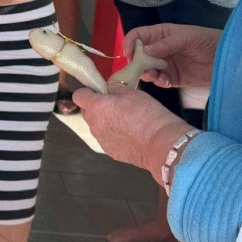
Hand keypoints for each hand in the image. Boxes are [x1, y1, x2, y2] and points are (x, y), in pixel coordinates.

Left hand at [74, 83, 191, 181]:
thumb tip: (108, 89)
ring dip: (105, 121)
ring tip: (126, 121)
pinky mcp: (110, 152)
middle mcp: (94, 124)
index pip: (78, 96)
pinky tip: (130, 134)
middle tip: (115, 105)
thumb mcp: (131, 93)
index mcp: (96, 107)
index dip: (88, 92)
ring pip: (97, 126)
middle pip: (87, 112)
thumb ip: (114, 89)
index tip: (99, 92)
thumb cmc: (147, 114)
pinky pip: (107, 139)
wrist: (162, 144)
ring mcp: (101, 140)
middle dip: (97, 107)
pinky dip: (114, 135)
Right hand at [123, 23, 220, 88]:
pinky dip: (158, 81)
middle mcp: (158, 50)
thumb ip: (165, 44)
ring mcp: (165, 65)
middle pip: (138, 55)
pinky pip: (159, 81)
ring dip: (145, 73)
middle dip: (135, 62)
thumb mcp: (185, 37)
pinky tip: (163, 80)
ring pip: (146, 70)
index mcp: (159, 35)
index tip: (128, 53)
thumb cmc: (205, 41)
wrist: (225, 58)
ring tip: (151, 75)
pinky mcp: (172, 78)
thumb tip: (144, 51)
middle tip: (138, 68)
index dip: (130, 43)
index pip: (138, 36)